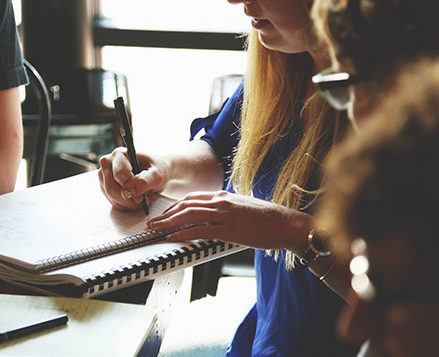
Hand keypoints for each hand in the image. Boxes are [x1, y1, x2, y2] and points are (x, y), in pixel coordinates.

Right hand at [98, 147, 170, 210]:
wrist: (155, 172)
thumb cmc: (156, 169)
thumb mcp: (157, 175)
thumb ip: (144, 182)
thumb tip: (129, 192)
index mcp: (120, 154)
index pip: (119, 175)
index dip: (131, 188)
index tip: (142, 196)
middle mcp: (108, 163)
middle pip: (112, 189)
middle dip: (129, 199)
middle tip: (144, 200)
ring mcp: (104, 175)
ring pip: (111, 197)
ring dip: (128, 203)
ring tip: (142, 198)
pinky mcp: (105, 187)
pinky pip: (112, 202)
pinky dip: (125, 205)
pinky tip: (135, 200)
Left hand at [146, 191, 310, 251]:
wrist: (285, 224)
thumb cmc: (267, 219)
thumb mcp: (242, 207)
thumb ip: (226, 209)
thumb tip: (214, 217)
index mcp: (223, 195)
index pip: (192, 197)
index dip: (174, 206)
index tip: (165, 214)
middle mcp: (221, 202)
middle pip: (185, 205)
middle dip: (166, 214)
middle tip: (153, 222)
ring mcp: (223, 214)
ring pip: (188, 215)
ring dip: (168, 223)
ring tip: (156, 230)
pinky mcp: (228, 229)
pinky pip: (199, 230)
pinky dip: (182, 234)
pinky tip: (172, 238)